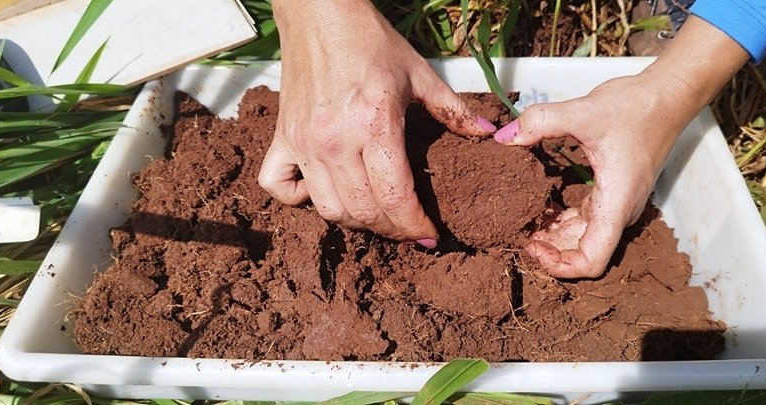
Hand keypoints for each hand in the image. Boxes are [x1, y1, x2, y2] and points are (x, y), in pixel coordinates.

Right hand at [259, 0, 494, 247]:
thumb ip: (452, 109)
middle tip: (409, 228)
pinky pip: (279, 186)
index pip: (395, 198)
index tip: (429, 235)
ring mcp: (304, 143)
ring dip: (355, 221)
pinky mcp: (281, 138)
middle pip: (364, 211)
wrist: (319, 13)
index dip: (415, 225)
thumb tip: (486, 134)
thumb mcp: (418, 73)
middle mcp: (334, 142)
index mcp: (373, 126)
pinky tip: (320, 190)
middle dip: (392, 230)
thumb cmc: (370, 41)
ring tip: (376, 216)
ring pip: (328, 209)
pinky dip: (299, 198)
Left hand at [494, 16, 747, 277]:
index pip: (592, 261)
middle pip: (583, 254)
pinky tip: (540, 208)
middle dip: (550, 252)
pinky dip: (561, 221)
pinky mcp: (612, 192)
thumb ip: (541, 121)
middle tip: (517, 234)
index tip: (532, 246)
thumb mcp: (584, 111)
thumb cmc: (636, 107)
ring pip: (583, 238)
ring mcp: (617, 204)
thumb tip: (504, 137)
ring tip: (523, 224)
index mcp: (615, 204)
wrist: (667, 95)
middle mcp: (619, 212)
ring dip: (554, 238)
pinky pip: (585, 220)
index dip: (560, 265)